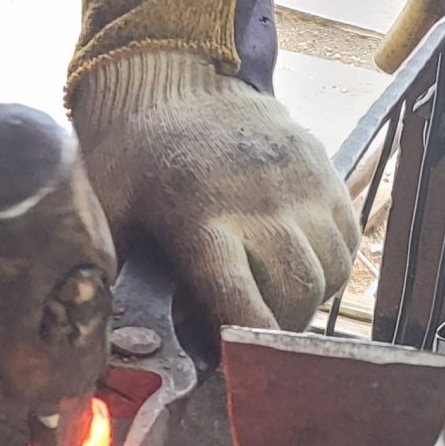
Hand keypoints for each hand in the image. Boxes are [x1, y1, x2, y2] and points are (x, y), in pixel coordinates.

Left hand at [70, 51, 359, 329]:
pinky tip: (289, 271)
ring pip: (329, 275)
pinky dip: (327, 271)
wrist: (177, 78)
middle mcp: (262, 203)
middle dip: (273, 331)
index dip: (246, 343)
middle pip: (295, 295)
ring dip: (303, 302)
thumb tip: (96, 343)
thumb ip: (108, 273)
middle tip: (243, 337)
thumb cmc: (133, 154)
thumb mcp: (105, 209)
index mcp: (200, 217)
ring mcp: (302, 185)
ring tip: (265, 302)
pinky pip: (348, 244)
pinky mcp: (327, 172)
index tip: (238, 367)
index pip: (241, 299)